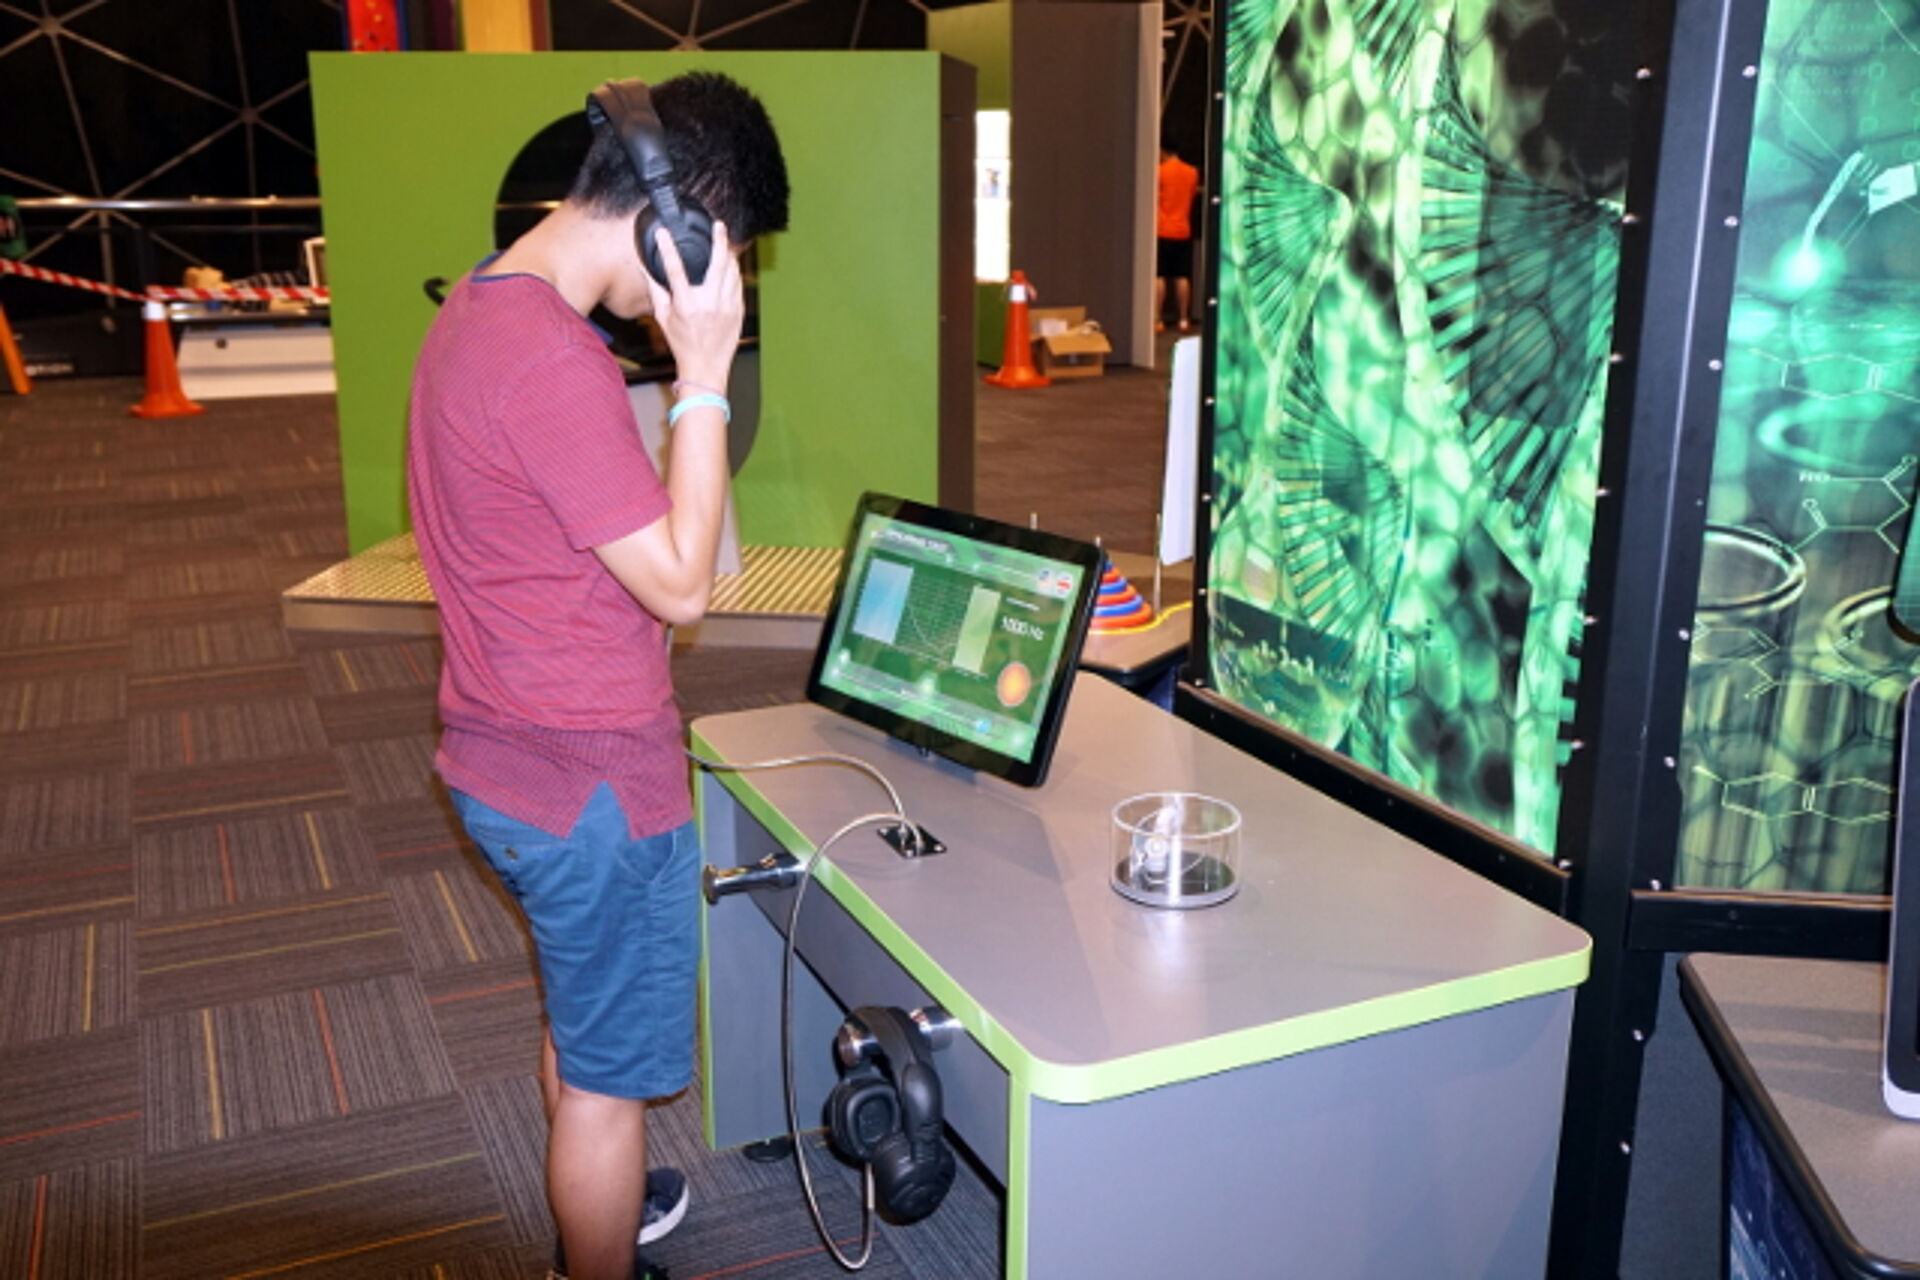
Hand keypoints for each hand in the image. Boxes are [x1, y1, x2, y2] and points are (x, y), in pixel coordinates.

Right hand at [645, 221, 742, 394]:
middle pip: (717, 263)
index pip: (675, 269)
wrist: (706, 366)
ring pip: (732, 271)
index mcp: (686, 304)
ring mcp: (726, 306)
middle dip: (719, 240)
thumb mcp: (662, 317)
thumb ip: (655, 290)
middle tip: (719, 226)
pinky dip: (734, 272)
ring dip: (728, 255)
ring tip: (724, 244)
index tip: (662, 232)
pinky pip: (738, 284)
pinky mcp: (738, 310)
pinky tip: (730, 266)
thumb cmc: (682, 343)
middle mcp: (708, 303)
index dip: (667, 248)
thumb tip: (645, 269)